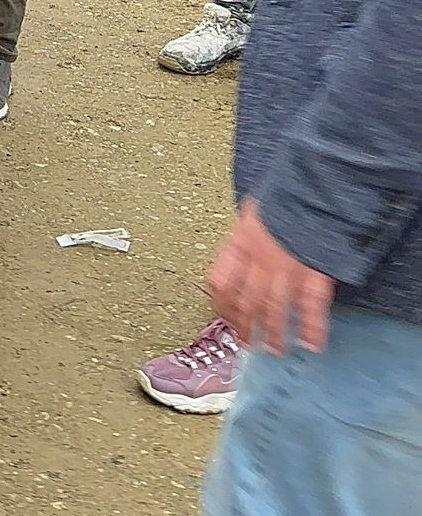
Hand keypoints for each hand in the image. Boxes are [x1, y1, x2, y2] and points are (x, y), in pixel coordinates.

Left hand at [208, 199, 336, 355]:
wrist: (319, 187)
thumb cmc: (289, 196)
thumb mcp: (258, 210)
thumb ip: (248, 232)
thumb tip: (240, 243)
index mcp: (240, 241)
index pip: (219, 281)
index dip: (220, 304)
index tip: (224, 317)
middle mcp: (259, 258)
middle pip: (245, 301)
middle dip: (245, 326)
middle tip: (247, 343)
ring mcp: (286, 268)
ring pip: (273, 309)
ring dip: (274, 334)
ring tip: (275, 350)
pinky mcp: (315, 273)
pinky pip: (310, 307)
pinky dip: (312, 328)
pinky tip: (312, 344)